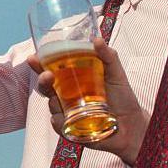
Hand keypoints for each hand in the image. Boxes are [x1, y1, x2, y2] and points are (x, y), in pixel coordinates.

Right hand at [28, 37, 149, 165]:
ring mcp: (67, 112)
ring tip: (64, 101)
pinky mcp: (70, 129)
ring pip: (51, 105)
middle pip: (46, 86)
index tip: (33, 58)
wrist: (133, 125)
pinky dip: (61, 122)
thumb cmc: (123, 98)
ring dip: (53, 102)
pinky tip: (69, 120)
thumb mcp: (116, 74)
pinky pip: (59, 124)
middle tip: (47, 76)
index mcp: (72, 79)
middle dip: (42, 80)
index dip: (40, 64)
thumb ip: (108, 56)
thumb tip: (97, 39)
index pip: (51, 69)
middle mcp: (66, 94)